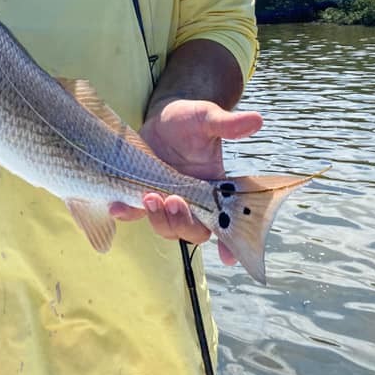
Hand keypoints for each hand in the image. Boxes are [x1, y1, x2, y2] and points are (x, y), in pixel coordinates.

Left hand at [110, 99, 262, 263]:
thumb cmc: (191, 119)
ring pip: (167, 227)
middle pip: (194, 230)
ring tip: (149, 196)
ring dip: (159, 219)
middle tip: (173, 200)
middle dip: (183, 223)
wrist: (164, 118)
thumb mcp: (208, 118)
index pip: (226, 220)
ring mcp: (169, 200)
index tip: (228, 256)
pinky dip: (128, 213)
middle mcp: (194, 201)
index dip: (228, 242)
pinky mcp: (144, 193)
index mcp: (215, 188)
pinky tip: (118, 208)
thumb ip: (228, 124)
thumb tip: (257, 120)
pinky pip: (136, 212)